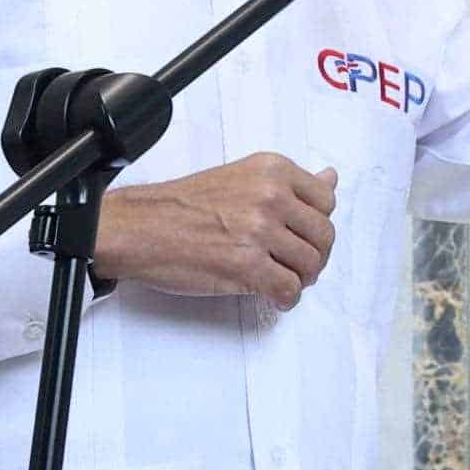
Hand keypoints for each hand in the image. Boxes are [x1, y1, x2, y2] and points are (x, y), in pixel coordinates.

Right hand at [93, 153, 336, 307]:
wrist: (139, 227)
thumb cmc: (182, 206)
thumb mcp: (242, 178)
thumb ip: (289, 183)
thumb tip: (330, 178)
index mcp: (272, 170)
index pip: (327, 200)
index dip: (317, 224)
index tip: (303, 235)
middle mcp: (270, 196)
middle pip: (324, 235)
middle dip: (315, 256)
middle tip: (297, 266)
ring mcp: (259, 231)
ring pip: (311, 264)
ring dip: (301, 280)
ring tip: (283, 281)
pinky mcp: (246, 265)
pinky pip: (288, 289)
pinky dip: (286, 299)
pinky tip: (274, 297)